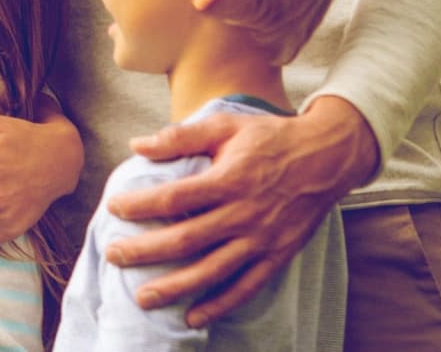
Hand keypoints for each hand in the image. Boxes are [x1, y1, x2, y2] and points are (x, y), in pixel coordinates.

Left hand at [103, 96, 375, 328]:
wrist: (327, 157)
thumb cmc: (269, 137)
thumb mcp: (226, 124)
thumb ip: (181, 136)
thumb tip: (137, 144)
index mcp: (229, 179)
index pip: (175, 197)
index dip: (141, 205)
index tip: (113, 207)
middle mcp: (244, 214)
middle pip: (187, 239)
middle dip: (146, 251)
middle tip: (113, 256)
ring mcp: (262, 239)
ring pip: (213, 270)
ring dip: (176, 287)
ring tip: (142, 298)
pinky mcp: (278, 255)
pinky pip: (246, 286)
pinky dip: (220, 304)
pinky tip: (193, 316)